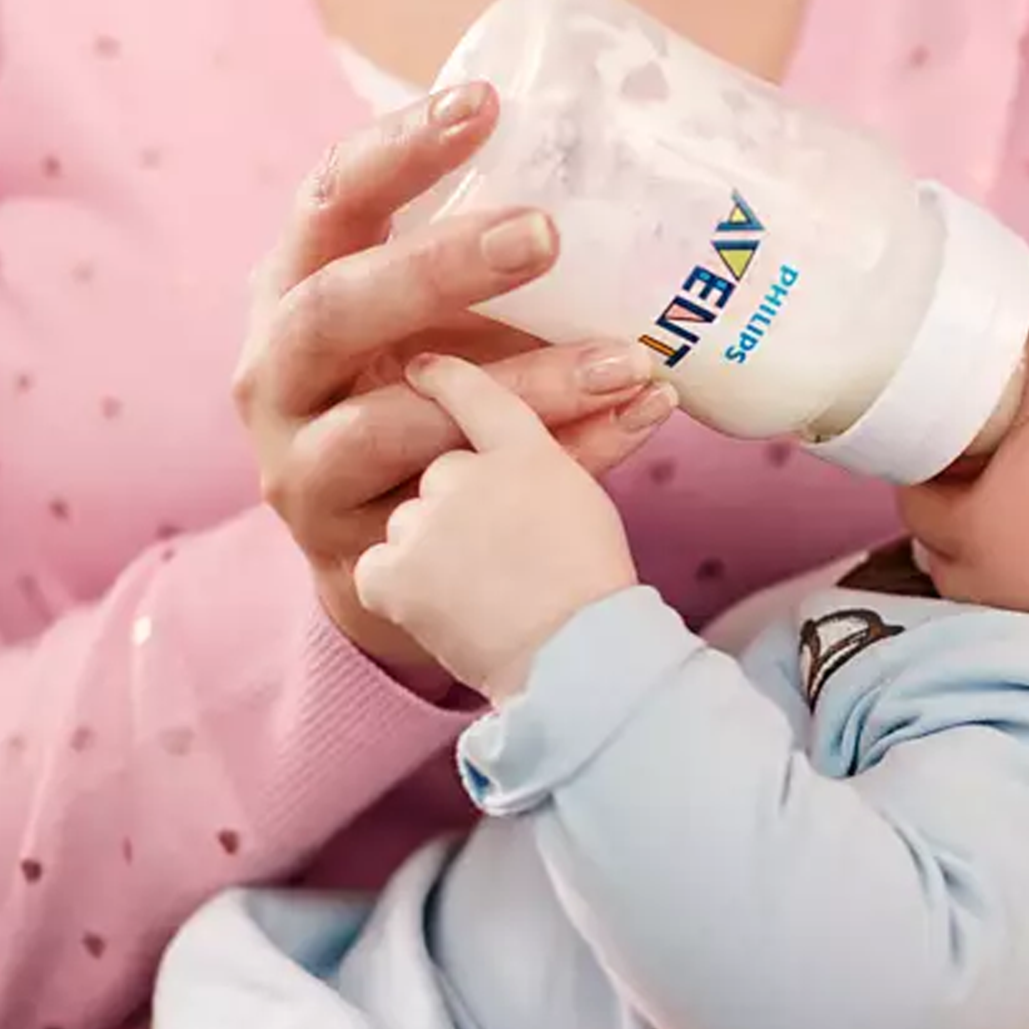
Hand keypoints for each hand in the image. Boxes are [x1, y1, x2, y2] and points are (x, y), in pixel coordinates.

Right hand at [235, 84, 668, 677]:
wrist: (387, 566)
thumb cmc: (420, 403)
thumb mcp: (429, 324)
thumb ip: (484, 267)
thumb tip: (628, 174)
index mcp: (292, 292)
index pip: (325, 203)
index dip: (394, 151)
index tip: (482, 103)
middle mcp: (276, 375)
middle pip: (334, 309)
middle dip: (438, 267)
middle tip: (546, 232)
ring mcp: (304, 468)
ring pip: (396, 425)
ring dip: (521, 390)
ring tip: (627, 361)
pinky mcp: (356, 551)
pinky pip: (460, 503)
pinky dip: (558, 463)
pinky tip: (636, 422)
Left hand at [356, 355, 668, 701]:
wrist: (573, 660)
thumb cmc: (597, 594)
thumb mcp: (594, 503)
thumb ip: (590, 441)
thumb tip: (648, 393)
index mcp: (524, 452)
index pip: (476, 396)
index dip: (448, 380)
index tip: (424, 368)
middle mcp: (462, 471)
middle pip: (443, 472)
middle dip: (461, 506)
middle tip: (502, 553)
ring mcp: (420, 521)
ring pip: (412, 522)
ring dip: (434, 550)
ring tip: (483, 594)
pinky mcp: (388, 572)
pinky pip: (380, 570)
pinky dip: (403, 592)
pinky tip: (444, 613)